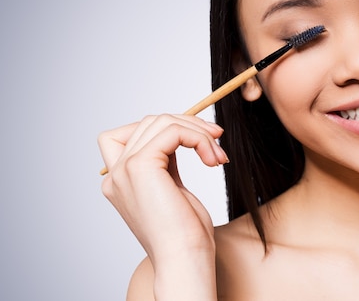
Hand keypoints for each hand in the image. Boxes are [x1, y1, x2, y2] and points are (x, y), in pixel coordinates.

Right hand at [98, 114, 226, 297]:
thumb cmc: (185, 235)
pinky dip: (198, 137)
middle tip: (217, 141)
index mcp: (120, 180)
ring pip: (161, 122)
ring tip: (217, 155)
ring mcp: (124, 170)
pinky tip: (212, 159)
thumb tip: (182, 132)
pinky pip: (172, 131)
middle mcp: (116, 174)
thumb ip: (167, 163)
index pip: (130, 132)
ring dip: (197, 131)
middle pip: (149, 122)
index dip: (164, 128)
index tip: (197, 139)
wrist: (184, 260)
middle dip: (188, 125)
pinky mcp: (140, 167)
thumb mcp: (173, 190)